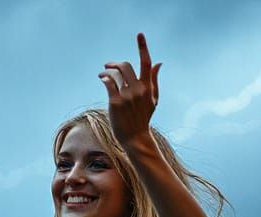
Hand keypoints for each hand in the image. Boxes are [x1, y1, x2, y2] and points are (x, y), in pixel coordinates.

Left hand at [97, 32, 160, 149]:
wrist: (135, 138)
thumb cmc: (143, 118)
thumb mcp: (152, 100)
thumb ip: (154, 80)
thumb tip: (159, 63)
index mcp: (147, 87)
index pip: (146, 63)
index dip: (143, 47)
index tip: (139, 34)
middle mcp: (137, 90)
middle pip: (126, 66)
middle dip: (115, 63)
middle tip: (109, 64)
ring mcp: (126, 96)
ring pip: (115, 74)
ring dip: (107, 70)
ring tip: (103, 73)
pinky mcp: (115, 103)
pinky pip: (108, 83)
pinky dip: (104, 78)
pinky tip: (102, 78)